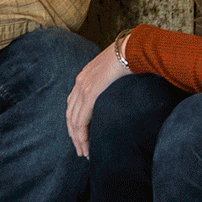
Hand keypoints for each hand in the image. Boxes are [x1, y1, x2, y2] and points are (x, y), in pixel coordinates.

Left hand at [63, 42, 131, 158]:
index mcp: (84, 78)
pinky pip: (82, 120)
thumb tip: (118, 90)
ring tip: (84, 153)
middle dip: (74, 136)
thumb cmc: (129, 58)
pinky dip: (82, 135)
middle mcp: (80, 84)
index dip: (75, 123)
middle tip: (80, 151)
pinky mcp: (91, 94)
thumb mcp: (114, 70)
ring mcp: (84, 89)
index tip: (80, 136)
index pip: (73, 106)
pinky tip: (86, 146)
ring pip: (74, 122)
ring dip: (78, 140)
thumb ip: (110, 81)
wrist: (131, 48)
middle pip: (70, 116)